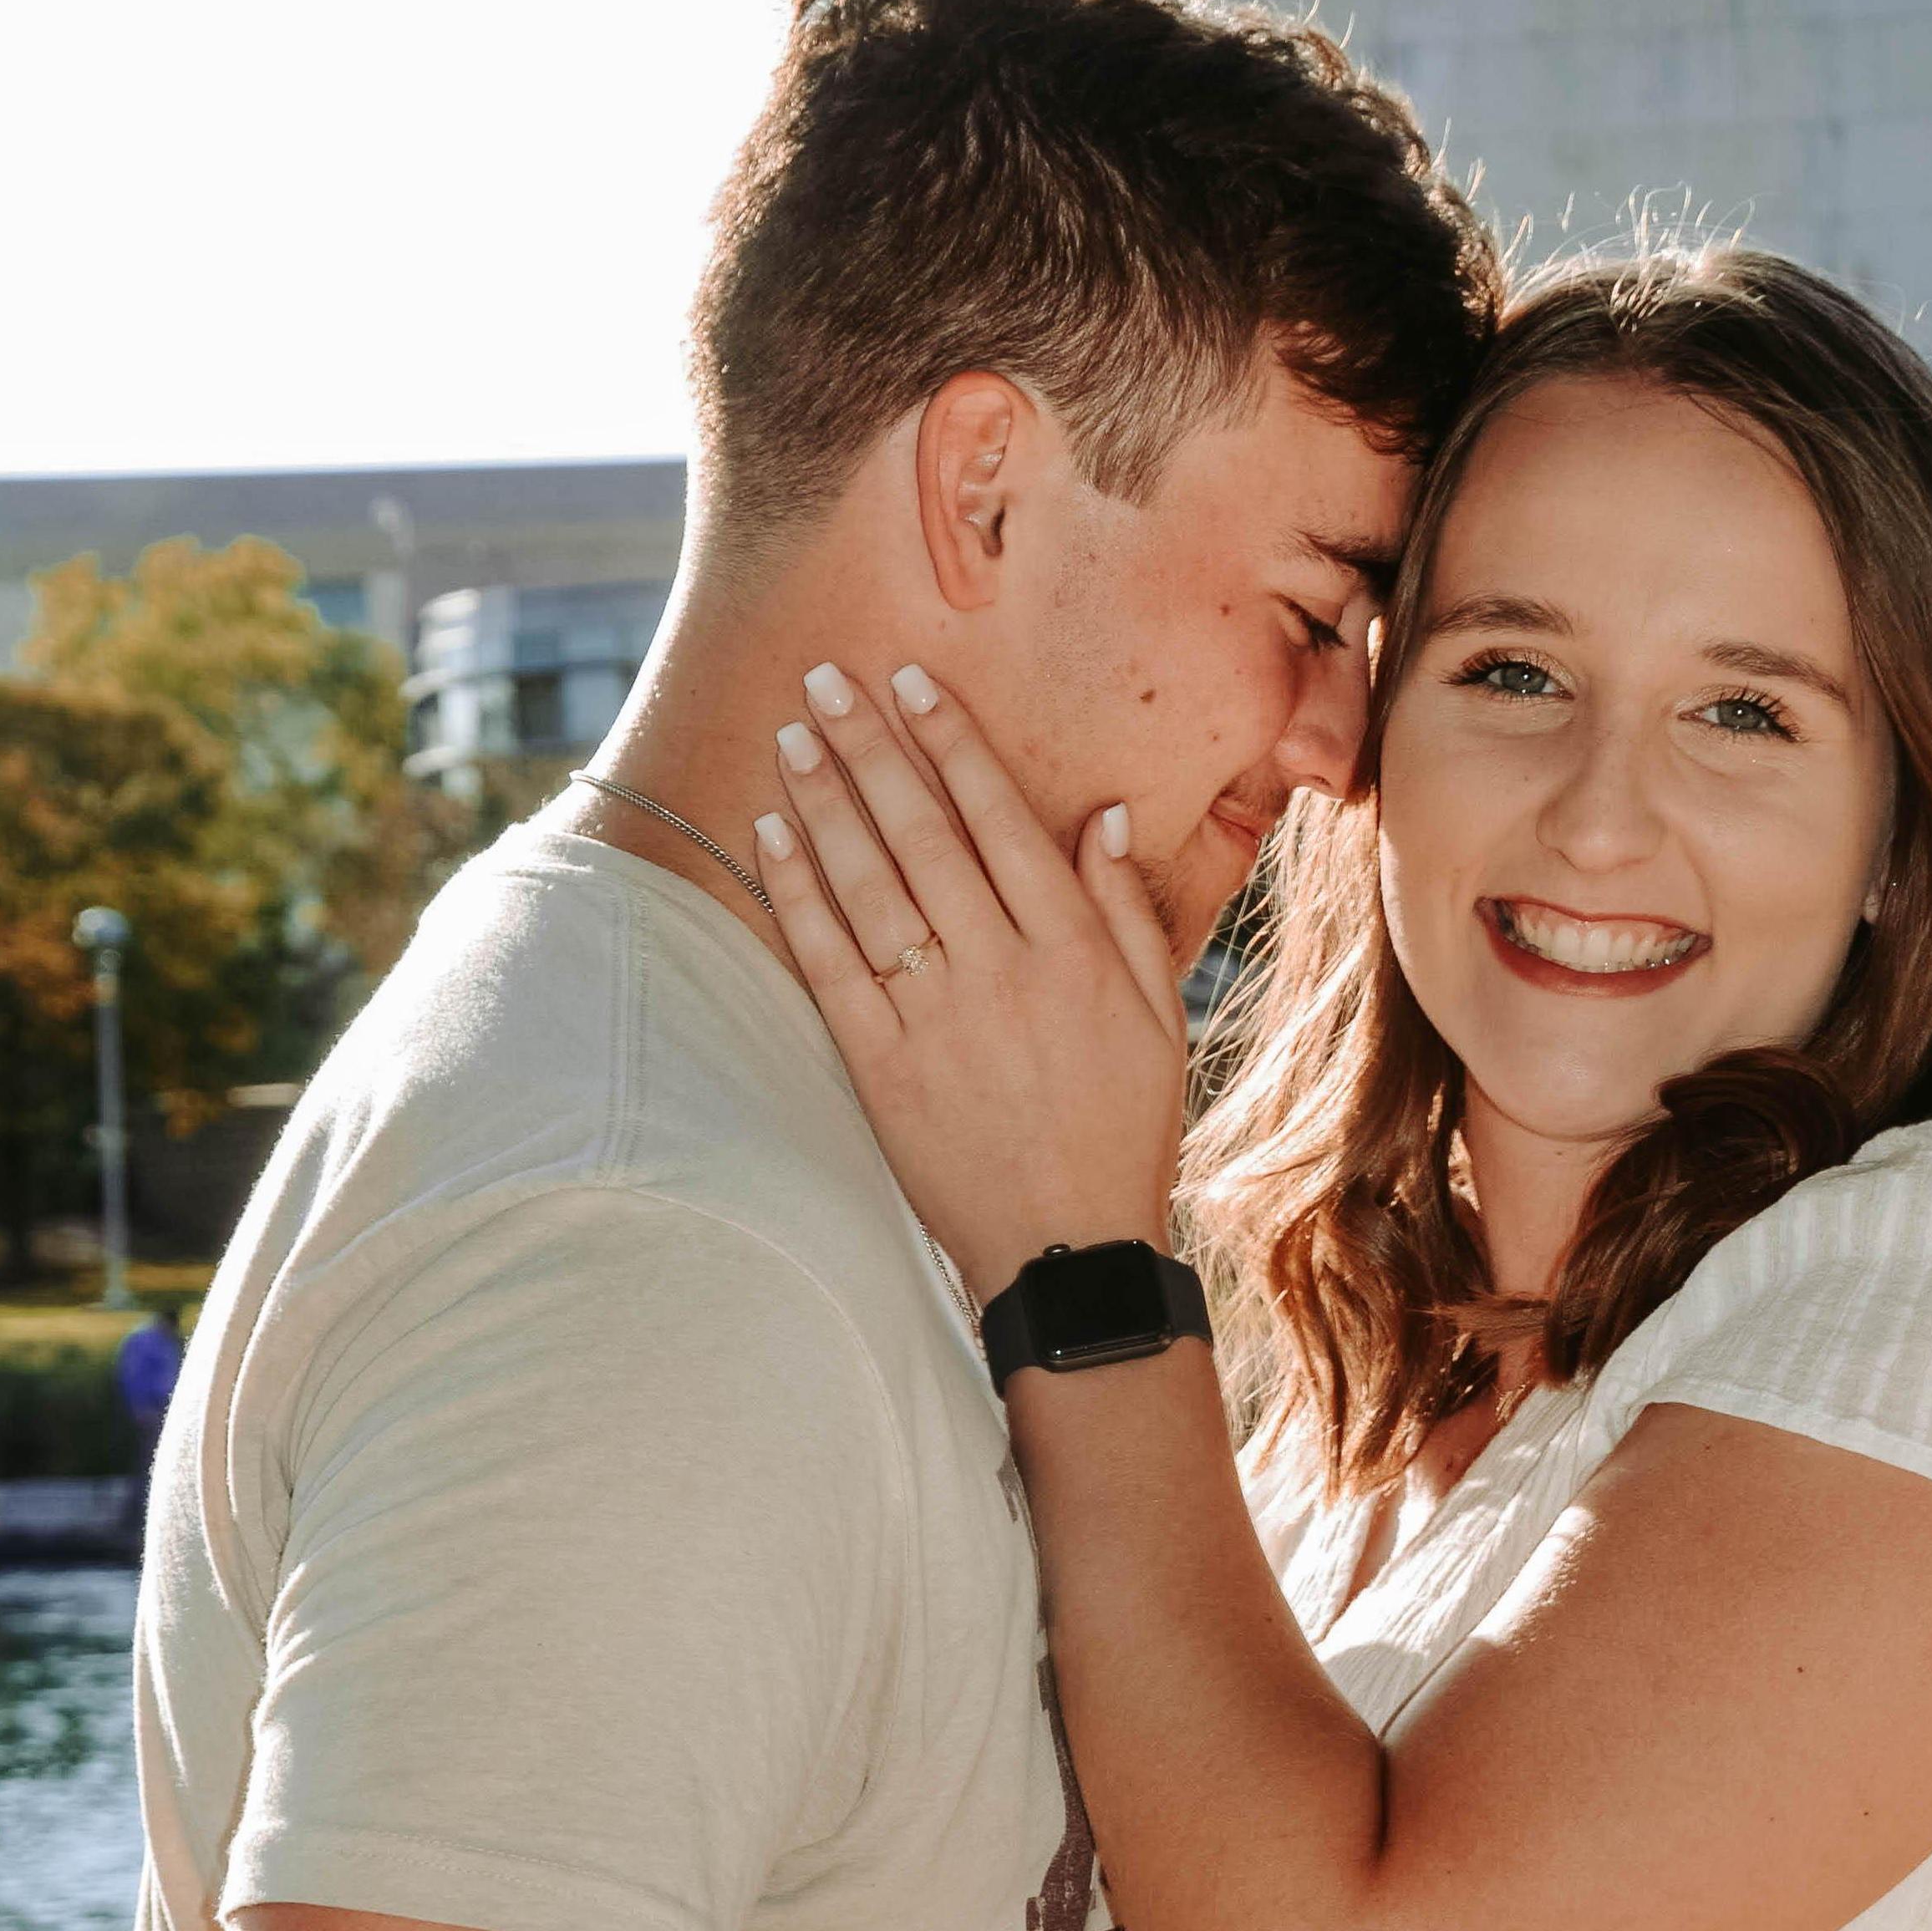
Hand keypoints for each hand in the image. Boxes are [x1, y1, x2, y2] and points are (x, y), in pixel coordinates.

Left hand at [753, 660, 1189, 1302]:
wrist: (1067, 1251)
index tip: (911, 681)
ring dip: (826, 801)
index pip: (1002, 820)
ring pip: (870, 885)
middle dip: (872, 748)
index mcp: (1074, 953)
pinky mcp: (882, 1068)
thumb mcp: (1159, 1020)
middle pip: (924, 835)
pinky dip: (798, 893)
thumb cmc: (1122, 1132)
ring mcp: (937, 1019)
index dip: (952, 743)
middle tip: (826, 679)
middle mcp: (1002, 972)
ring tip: (793, 733)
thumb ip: (1127, 915)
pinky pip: (830, 962)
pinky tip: (772, 832)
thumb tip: (1104, 815)